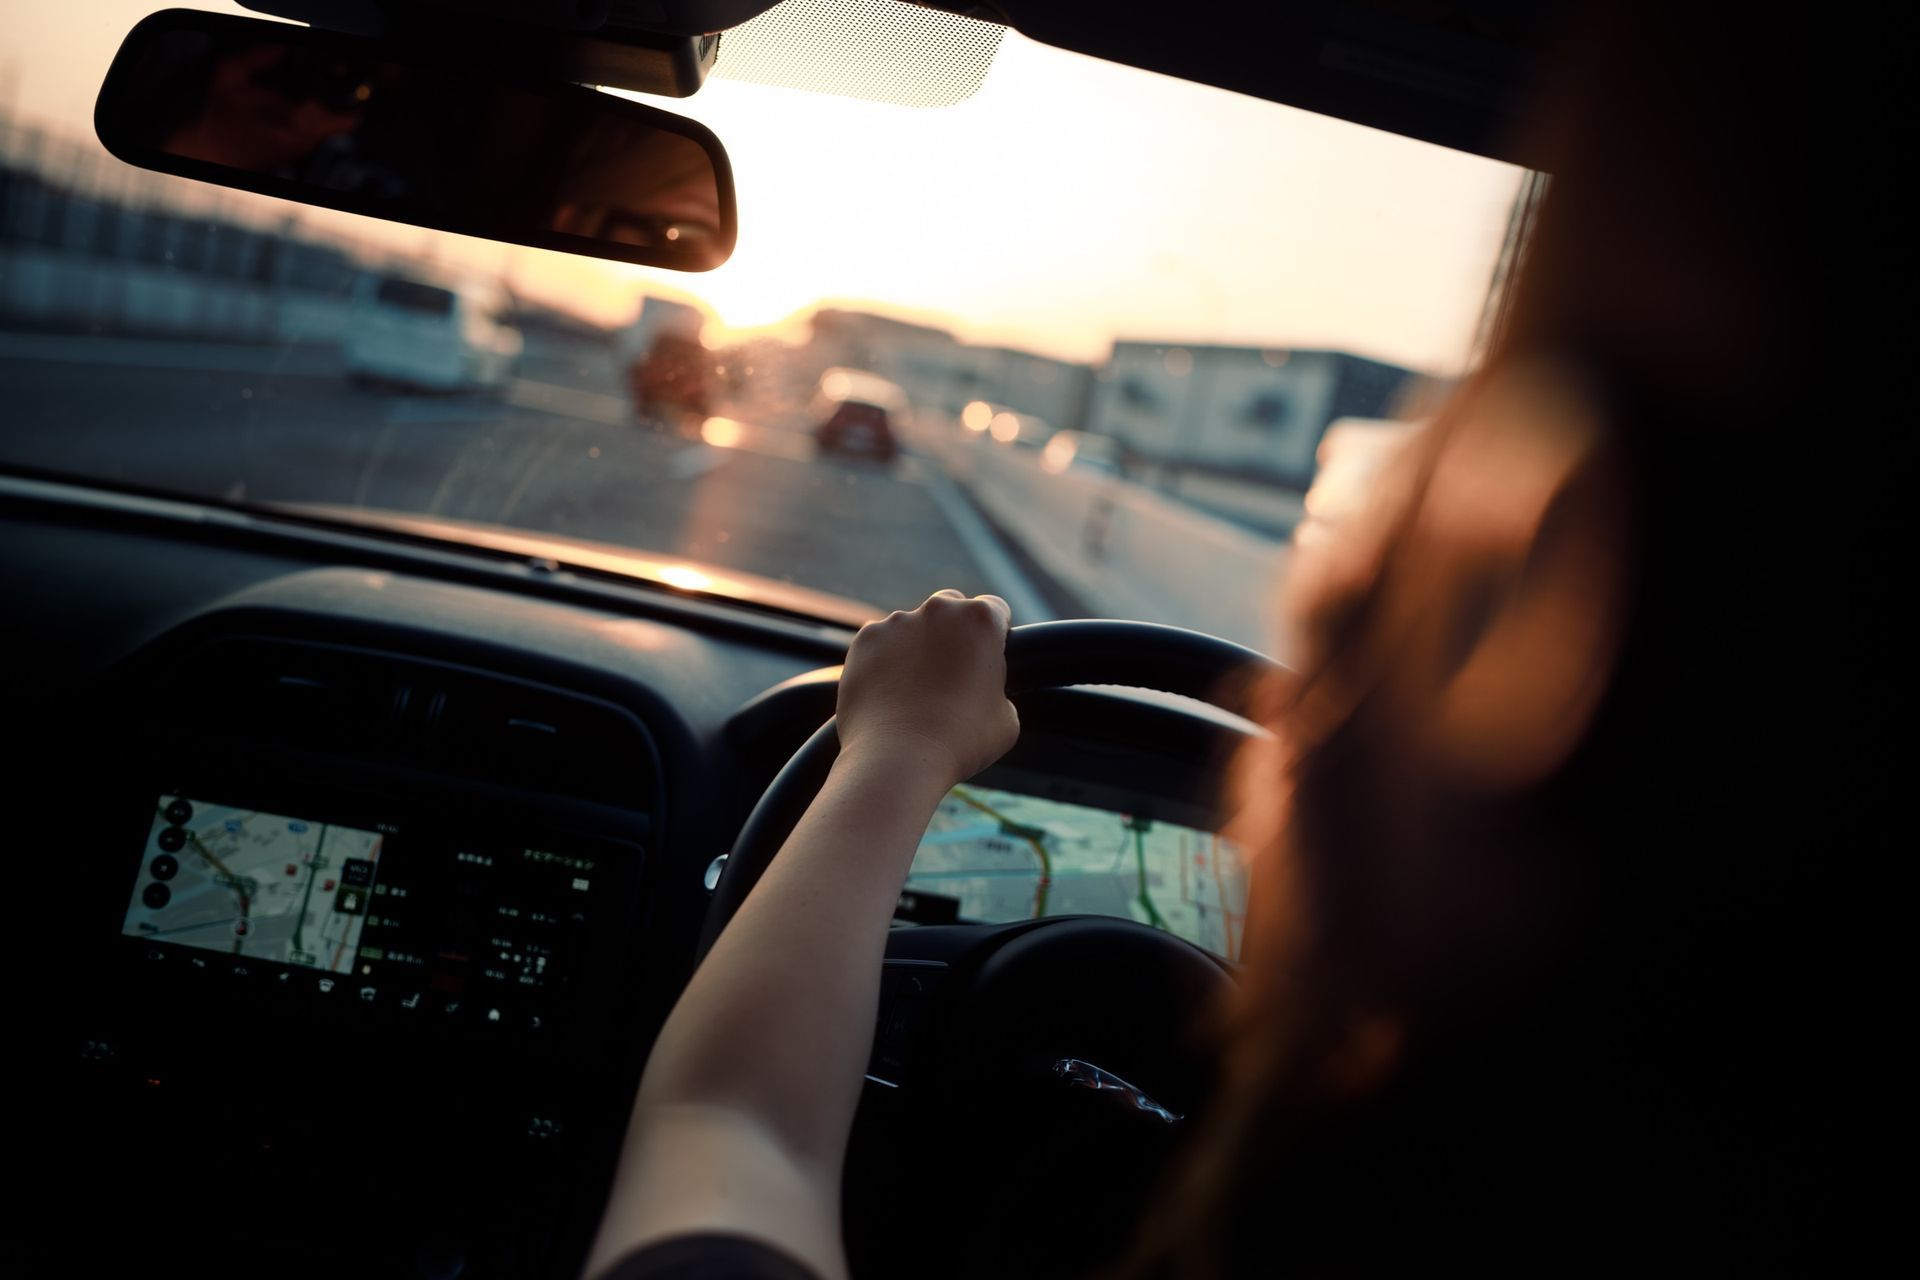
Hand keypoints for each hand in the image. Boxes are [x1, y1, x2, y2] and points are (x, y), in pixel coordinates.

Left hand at [836, 590, 1018, 785]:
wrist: (899, 759)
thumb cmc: (961, 742)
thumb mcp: (1007, 718)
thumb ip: (998, 688)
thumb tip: (984, 689)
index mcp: (980, 620)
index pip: (995, 610)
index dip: (993, 635)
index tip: (986, 658)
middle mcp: (938, 610)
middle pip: (951, 606)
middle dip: (953, 631)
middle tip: (951, 673)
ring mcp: (896, 622)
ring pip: (912, 626)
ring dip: (917, 647)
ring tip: (915, 692)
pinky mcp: (864, 641)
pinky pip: (880, 644)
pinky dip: (885, 661)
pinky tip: (890, 694)